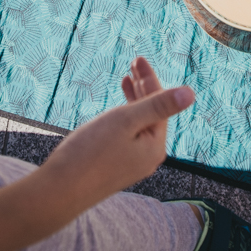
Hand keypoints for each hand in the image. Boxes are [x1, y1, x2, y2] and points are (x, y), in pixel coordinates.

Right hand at [37, 58, 193, 201]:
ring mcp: (132, 165)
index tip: (137, 58)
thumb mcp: (126, 121)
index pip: (160, 105)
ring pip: (139, 125)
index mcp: (155, 146)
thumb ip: (157, 105)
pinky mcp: (116, 168)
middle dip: (144, 87)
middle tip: (133, 62)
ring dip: (134, 100)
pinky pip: (128, 136)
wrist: (59, 191)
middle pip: (152, 115)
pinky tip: (116, 112)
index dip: (150, 80)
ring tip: (126, 79)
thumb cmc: (90, 152)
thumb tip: (191, 93)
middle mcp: (148, 158)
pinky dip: (124, 118)